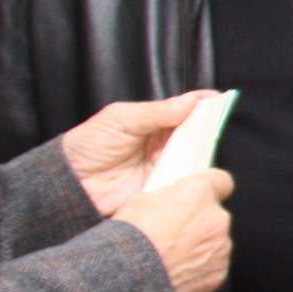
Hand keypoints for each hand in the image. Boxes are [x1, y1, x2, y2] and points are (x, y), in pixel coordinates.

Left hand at [60, 91, 220, 218]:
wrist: (70, 185)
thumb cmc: (88, 146)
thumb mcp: (119, 120)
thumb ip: (153, 112)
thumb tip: (188, 101)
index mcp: (154, 121)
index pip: (186, 110)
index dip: (205, 105)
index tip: (222, 100)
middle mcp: (164, 144)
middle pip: (197, 135)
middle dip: (208, 131)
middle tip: (214, 129)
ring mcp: (165, 167)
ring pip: (196, 160)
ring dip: (202, 157)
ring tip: (203, 152)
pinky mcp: (163, 191)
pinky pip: (184, 185)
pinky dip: (192, 181)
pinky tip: (195, 176)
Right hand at [116, 169, 233, 291]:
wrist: (130, 275)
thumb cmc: (132, 237)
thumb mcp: (142, 199)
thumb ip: (170, 197)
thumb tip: (173, 202)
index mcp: (199, 192)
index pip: (220, 180)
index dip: (210, 187)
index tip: (202, 194)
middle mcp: (216, 218)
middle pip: (214, 215)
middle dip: (199, 221)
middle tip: (173, 232)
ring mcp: (220, 247)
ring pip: (215, 242)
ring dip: (199, 246)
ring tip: (170, 254)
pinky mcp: (218, 272)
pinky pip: (212, 266)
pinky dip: (198, 269)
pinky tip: (176, 270)